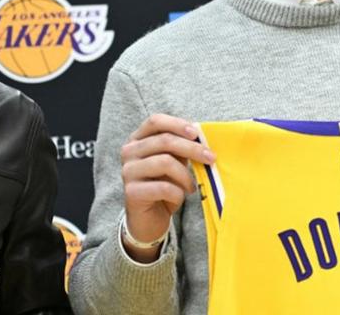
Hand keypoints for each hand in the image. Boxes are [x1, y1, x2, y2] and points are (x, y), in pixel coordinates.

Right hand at [120, 114, 215, 261]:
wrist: (149, 219)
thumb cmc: (164, 185)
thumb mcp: (175, 163)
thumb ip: (182, 148)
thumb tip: (203, 138)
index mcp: (138, 140)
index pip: (155, 121)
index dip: (177, 123)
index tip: (197, 133)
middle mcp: (129, 152)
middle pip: (165, 140)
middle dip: (193, 149)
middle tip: (211, 158)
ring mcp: (128, 171)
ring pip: (165, 162)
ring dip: (185, 175)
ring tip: (191, 185)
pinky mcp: (131, 192)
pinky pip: (163, 187)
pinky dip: (178, 192)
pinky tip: (181, 197)